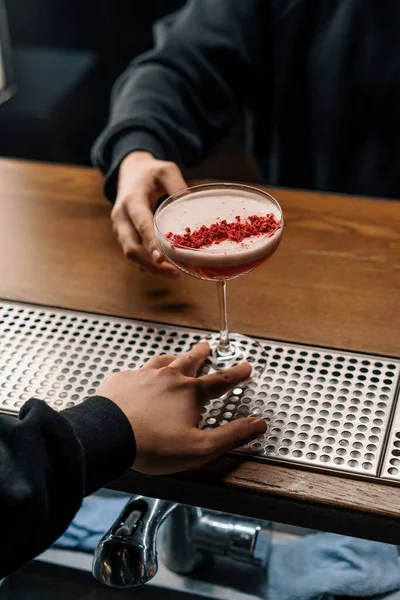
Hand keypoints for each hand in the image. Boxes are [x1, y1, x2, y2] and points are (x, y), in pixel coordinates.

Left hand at [97, 343, 266, 474]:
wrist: (107, 436)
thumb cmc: (152, 445)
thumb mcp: (200, 447)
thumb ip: (232, 435)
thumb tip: (258, 425)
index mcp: (190, 392)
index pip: (220, 380)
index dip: (236, 374)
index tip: (245, 367)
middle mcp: (168, 377)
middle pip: (190, 361)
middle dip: (202, 354)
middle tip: (207, 347)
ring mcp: (143, 376)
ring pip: (163, 361)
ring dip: (174, 358)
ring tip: (176, 357)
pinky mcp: (121, 381)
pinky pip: (135, 371)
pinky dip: (142, 373)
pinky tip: (139, 376)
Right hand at [112, 151, 186, 276]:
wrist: (129, 172)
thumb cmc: (150, 172)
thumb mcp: (166, 170)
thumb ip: (178, 185)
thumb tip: (192, 207)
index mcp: (131, 199)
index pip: (140, 224)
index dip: (150, 243)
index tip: (161, 259)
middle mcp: (121, 216)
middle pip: (131, 247)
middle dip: (151, 264)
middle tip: (175, 273)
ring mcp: (120, 227)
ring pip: (130, 254)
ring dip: (151, 267)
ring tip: (174, 274)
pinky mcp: (124, 235)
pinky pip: (133, 253)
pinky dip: (147, 264)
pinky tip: (164, 270)